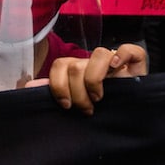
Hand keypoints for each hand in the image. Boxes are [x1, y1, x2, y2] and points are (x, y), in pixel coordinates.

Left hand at [27, 44, 146, 114]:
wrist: (133, 115)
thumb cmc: (101, 109)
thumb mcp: (75, 103)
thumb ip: (55, 92)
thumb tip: (29, 86)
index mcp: (77, 70)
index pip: (60, 65)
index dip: (58, 85)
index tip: (66, 105)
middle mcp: (94, 63)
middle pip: (76, 65)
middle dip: (78, 92)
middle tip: (86, 109)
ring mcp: (115, 61)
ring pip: (98, 54)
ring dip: (95, 80)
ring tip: (99, 99)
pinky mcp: (136, 62)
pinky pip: (129, 49)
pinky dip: (122, 56)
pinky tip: (117, 69)